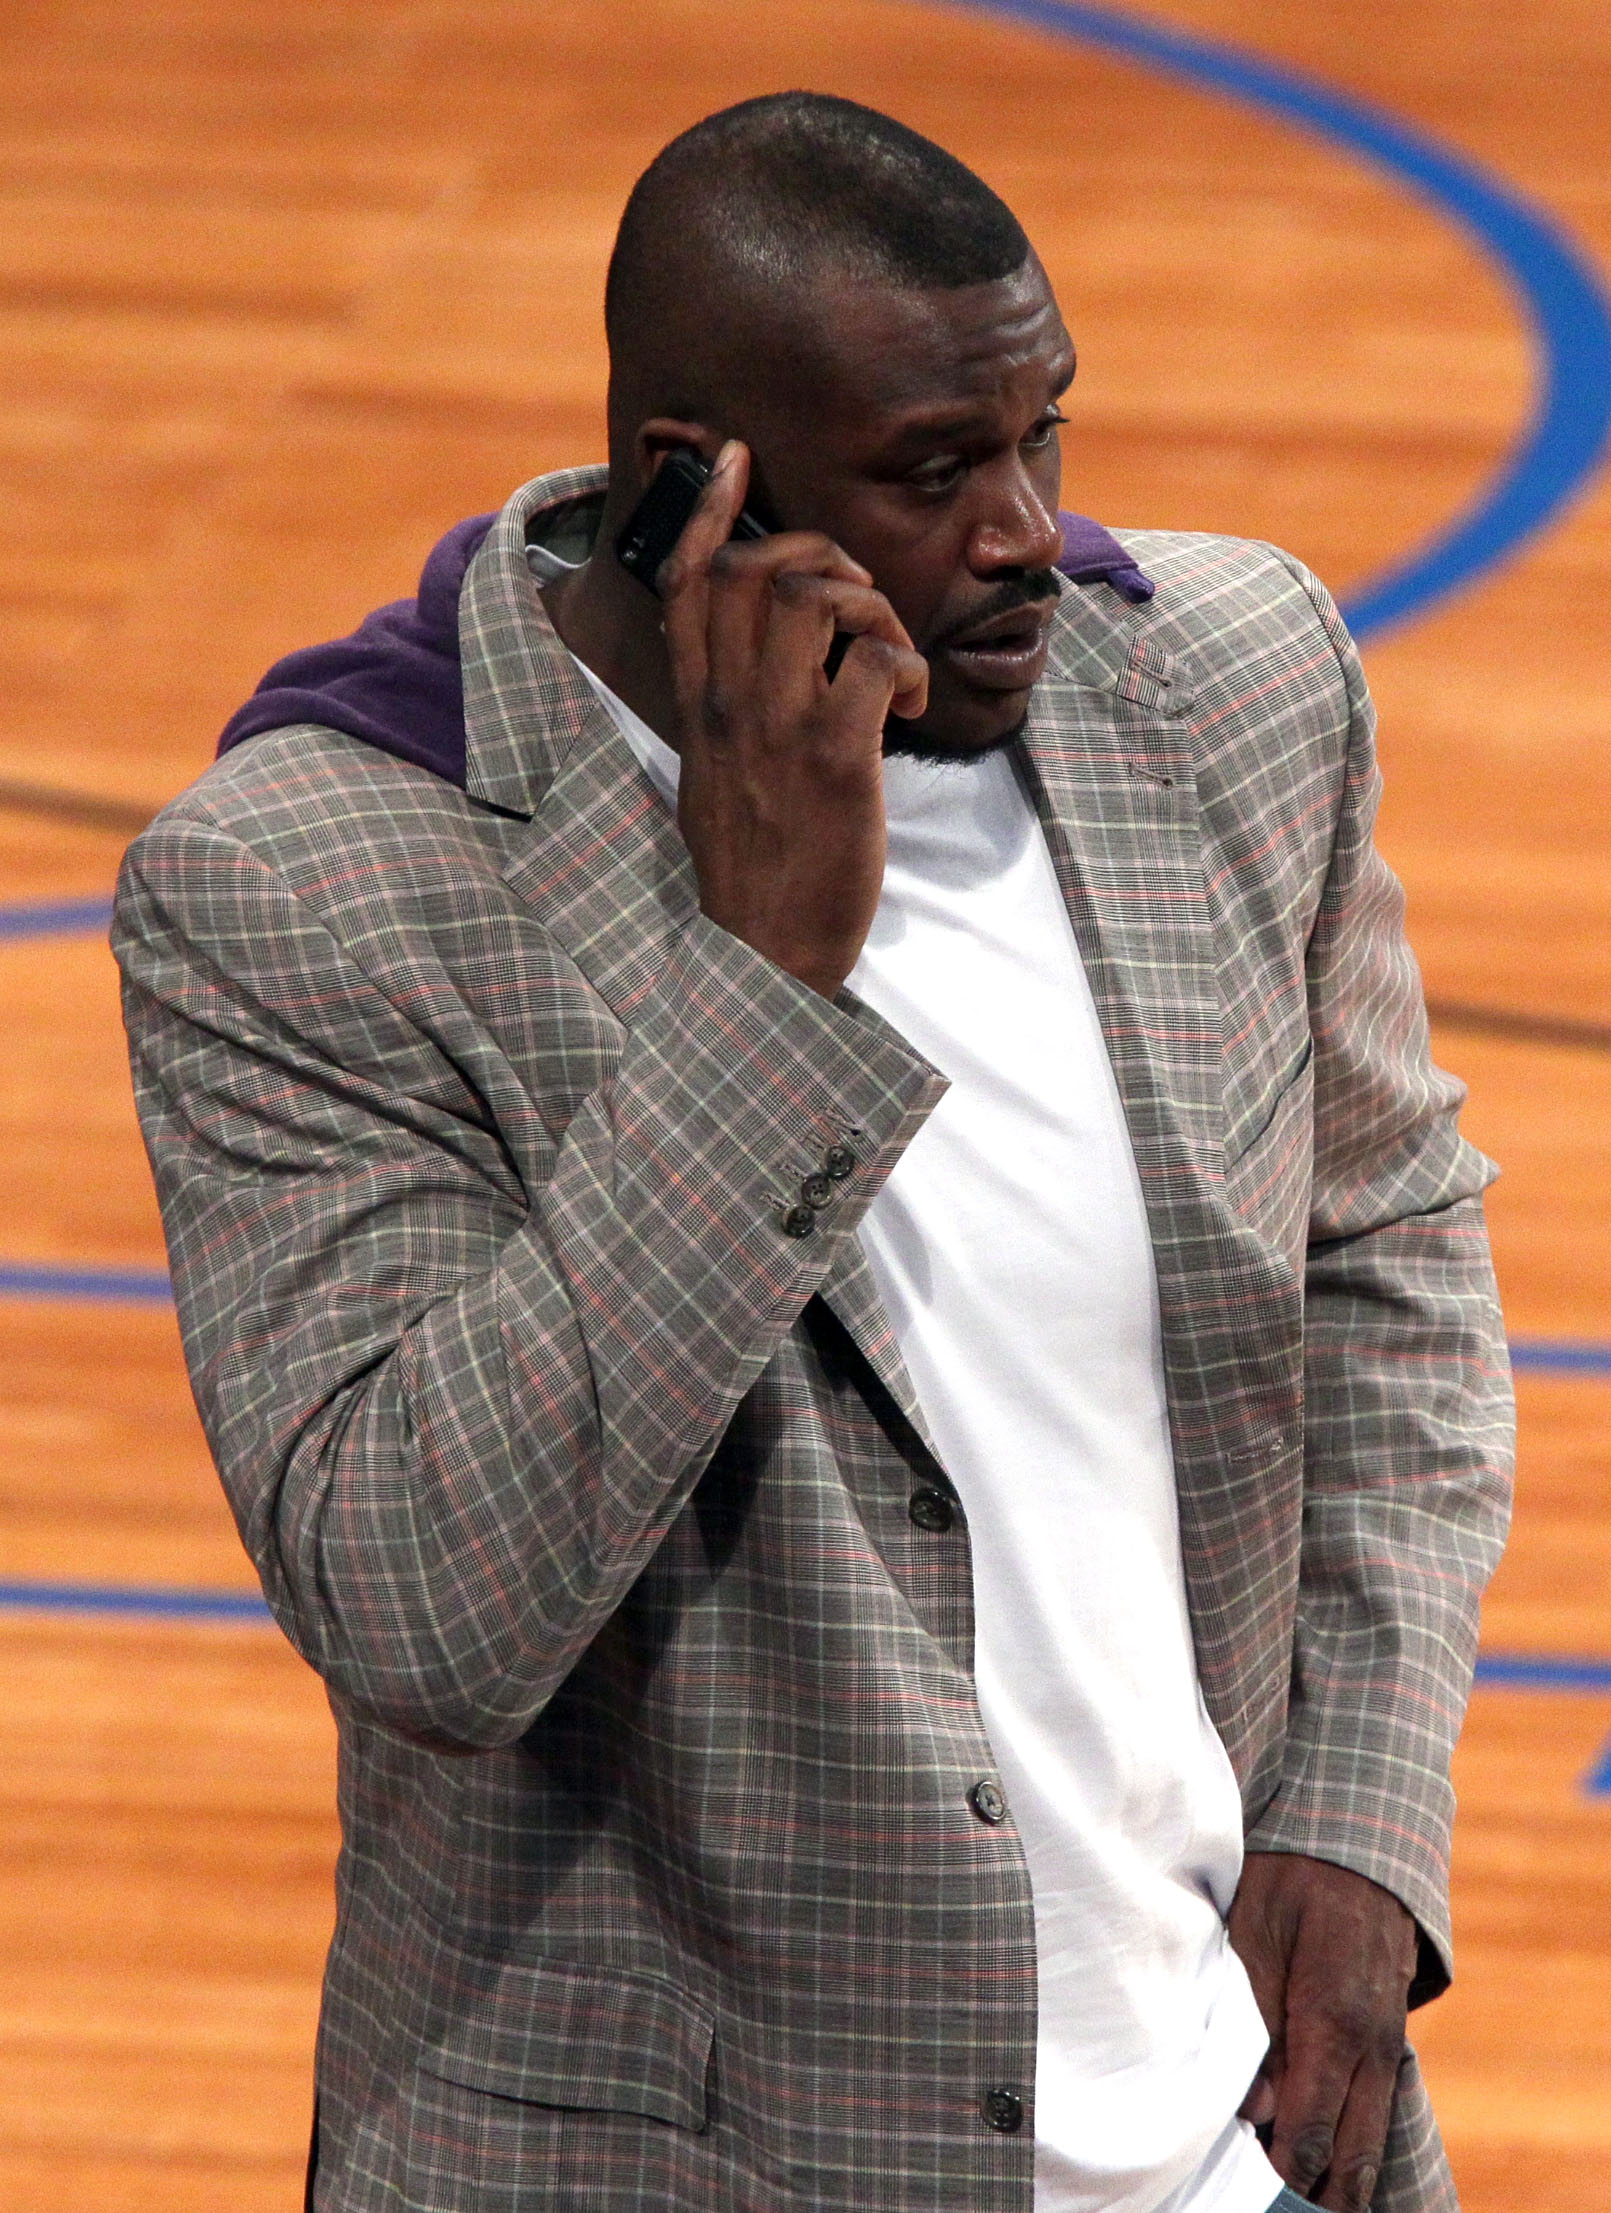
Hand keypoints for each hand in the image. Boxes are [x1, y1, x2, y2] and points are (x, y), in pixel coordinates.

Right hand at [658, 440, 927, 997]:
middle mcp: (729, 704)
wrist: (767, 950)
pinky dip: (907, 663)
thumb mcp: (716, 777)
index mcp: (699, 707)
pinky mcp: (837, 756)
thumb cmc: (755, 868)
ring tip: (887, 652)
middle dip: (818, 555)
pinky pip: (876, 658)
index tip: (737, 459)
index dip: (708, 510)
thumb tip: (749, 660)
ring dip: (869, 603)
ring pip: (813, 595)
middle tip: (856, 599)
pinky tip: (910, 701)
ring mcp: (780, 726)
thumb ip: (727, 710)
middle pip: (753, 568)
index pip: (684, 583)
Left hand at [1229, 1851, 1416, 2210]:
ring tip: (1298, 2204)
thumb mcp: (1252, 1929)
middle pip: (1351, 2156)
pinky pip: (1373, 2110)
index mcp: (1334, 2020)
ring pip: (1369, 2141)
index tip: (1251, 2192)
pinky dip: (1351, 2147)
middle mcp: (1371, 2045)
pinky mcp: (1384, 2039)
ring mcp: (1385, 2045)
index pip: (1311, 2130)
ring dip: (1339, 2181)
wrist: (1358, 1841)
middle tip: (1277, 2210)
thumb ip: (1253, 2017)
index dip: (1282, 2173)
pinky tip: (1322, 2165)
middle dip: (1317, 2195)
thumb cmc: (1291, 1879)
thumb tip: (1256, 2110)